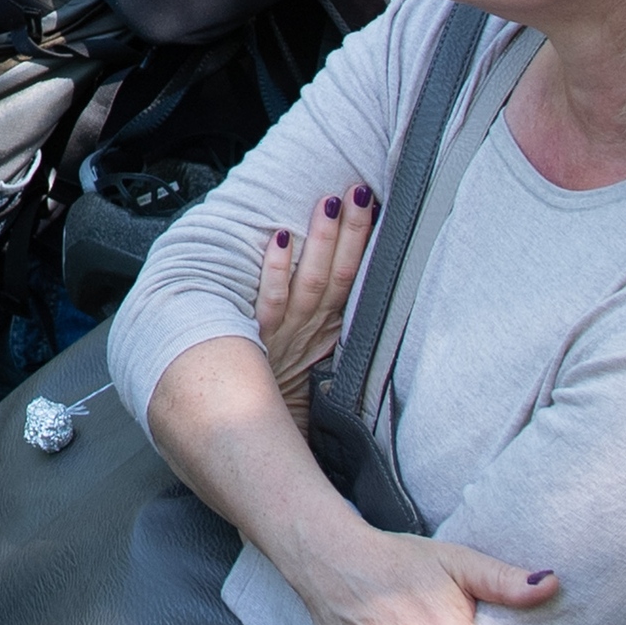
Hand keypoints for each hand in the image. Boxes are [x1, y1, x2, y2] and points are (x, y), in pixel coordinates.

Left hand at [255, 184, 377, 417]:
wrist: (247, 432)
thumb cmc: (278, 392)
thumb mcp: (310, 361)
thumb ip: (326, 328)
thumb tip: (345, 287)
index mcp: (327, 330)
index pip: (354, 280)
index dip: (365, 244)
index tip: (378, 206)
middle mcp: (309, 328)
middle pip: (339, 275)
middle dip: (352, 232)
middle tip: (361, 192)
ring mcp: (283, 332)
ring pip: (310, 282)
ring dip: (321, 242)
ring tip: (330, 204)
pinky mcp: (255, 338)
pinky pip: (268, 302)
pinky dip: (275, 271)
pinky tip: (280, 241)